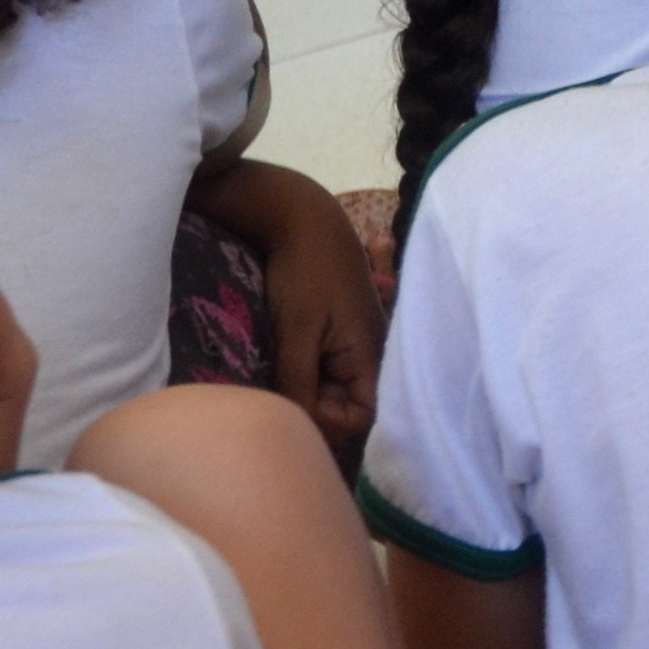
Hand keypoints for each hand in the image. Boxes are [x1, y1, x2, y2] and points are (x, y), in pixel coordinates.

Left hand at [221, 162, 384, 462]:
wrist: (302, 220)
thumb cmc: (304, 275)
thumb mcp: (298, 332)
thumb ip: (299, 382)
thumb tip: (297, 428)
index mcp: (371, 354)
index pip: (363, 416)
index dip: (331, 421)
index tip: (296, 402)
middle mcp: (370, 353)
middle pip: (347, 405)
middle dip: (314, 407)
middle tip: (278, 390)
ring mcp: (354, 343)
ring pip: (332, 389)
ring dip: (305, 389)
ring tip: (276, 377)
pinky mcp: (337, 334)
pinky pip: (325, 370)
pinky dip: (303, 373)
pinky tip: (281, 363)